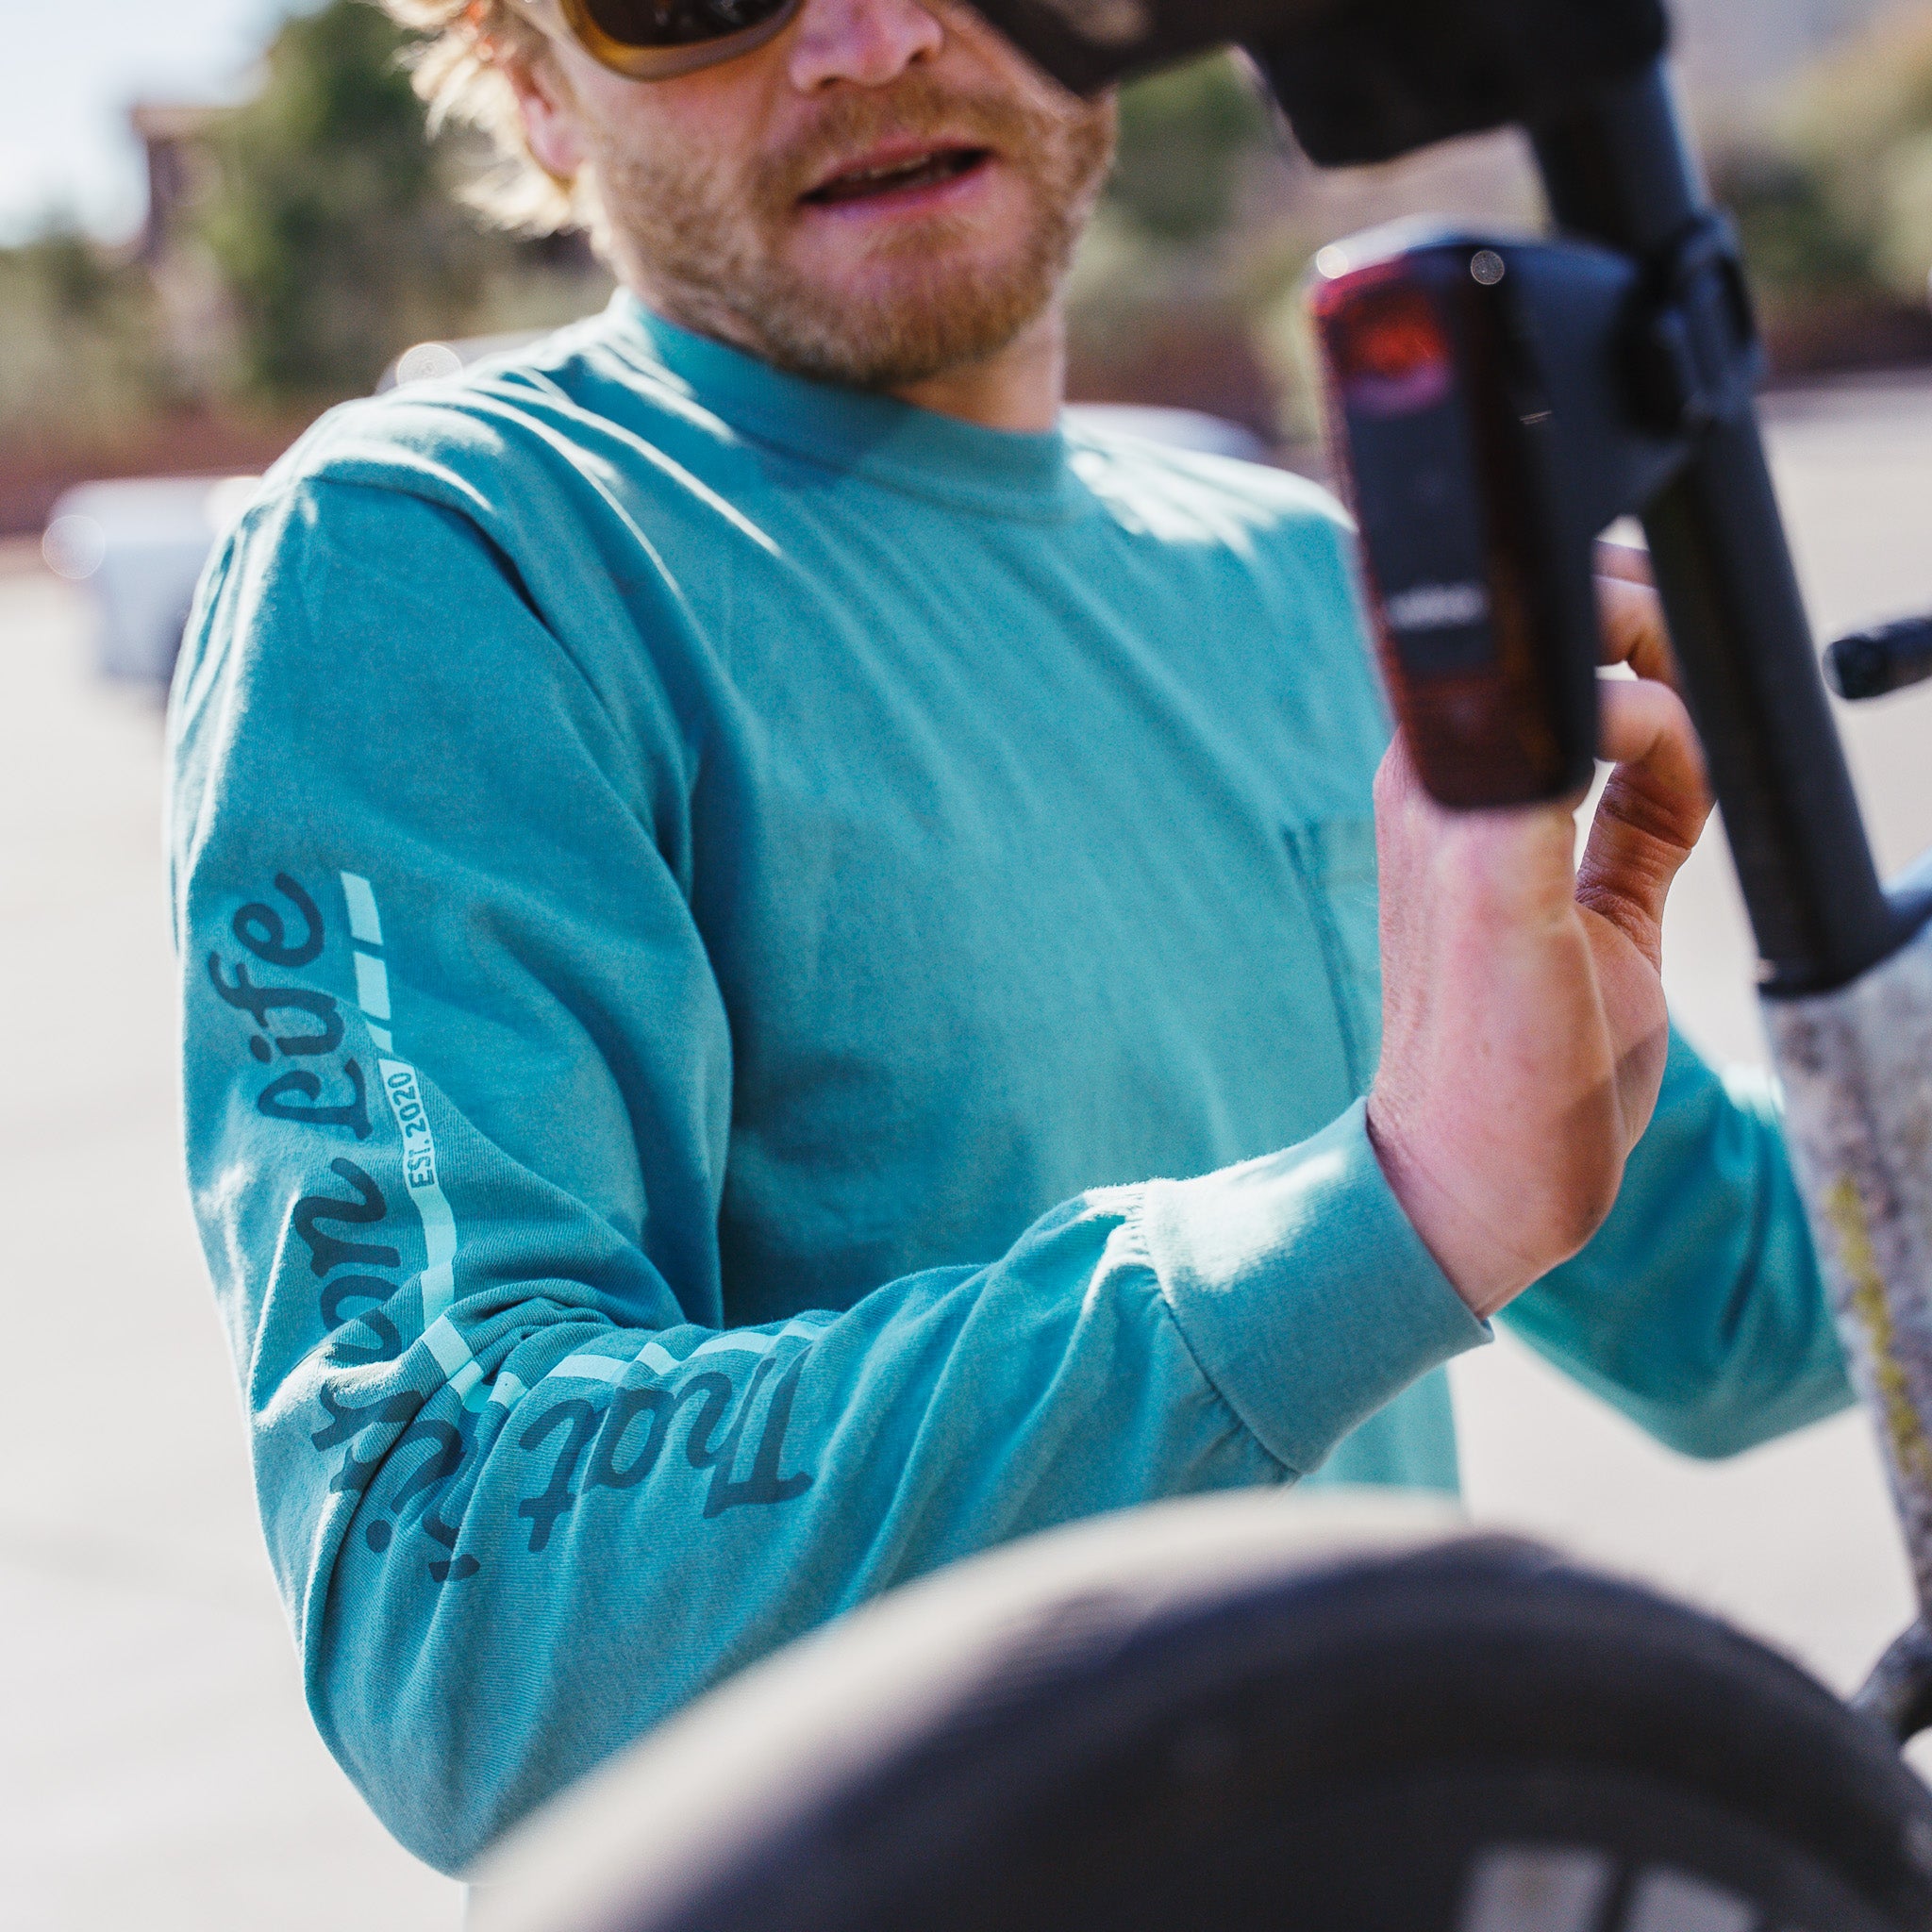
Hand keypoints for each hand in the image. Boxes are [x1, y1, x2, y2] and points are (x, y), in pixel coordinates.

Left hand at [1366, 547, 1712, 1318]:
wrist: (1483, 1184)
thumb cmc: (1478, 1061)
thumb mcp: (1500, 911)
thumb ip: (1525, 791)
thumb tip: (1565, 686)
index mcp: (1442, 783)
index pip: (1510, 644)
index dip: (1579, 610)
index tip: (1636, 627)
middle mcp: (1483, 801)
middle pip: (1569, 664)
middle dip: (1632, 634)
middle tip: (1675, 663)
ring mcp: (1544, 848)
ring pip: (1621, 721)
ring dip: (1669, 696)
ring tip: (1692, 716)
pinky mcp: (1599, 901)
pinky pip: (1657, 801)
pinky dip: (1690, 775)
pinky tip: (1702, 780)